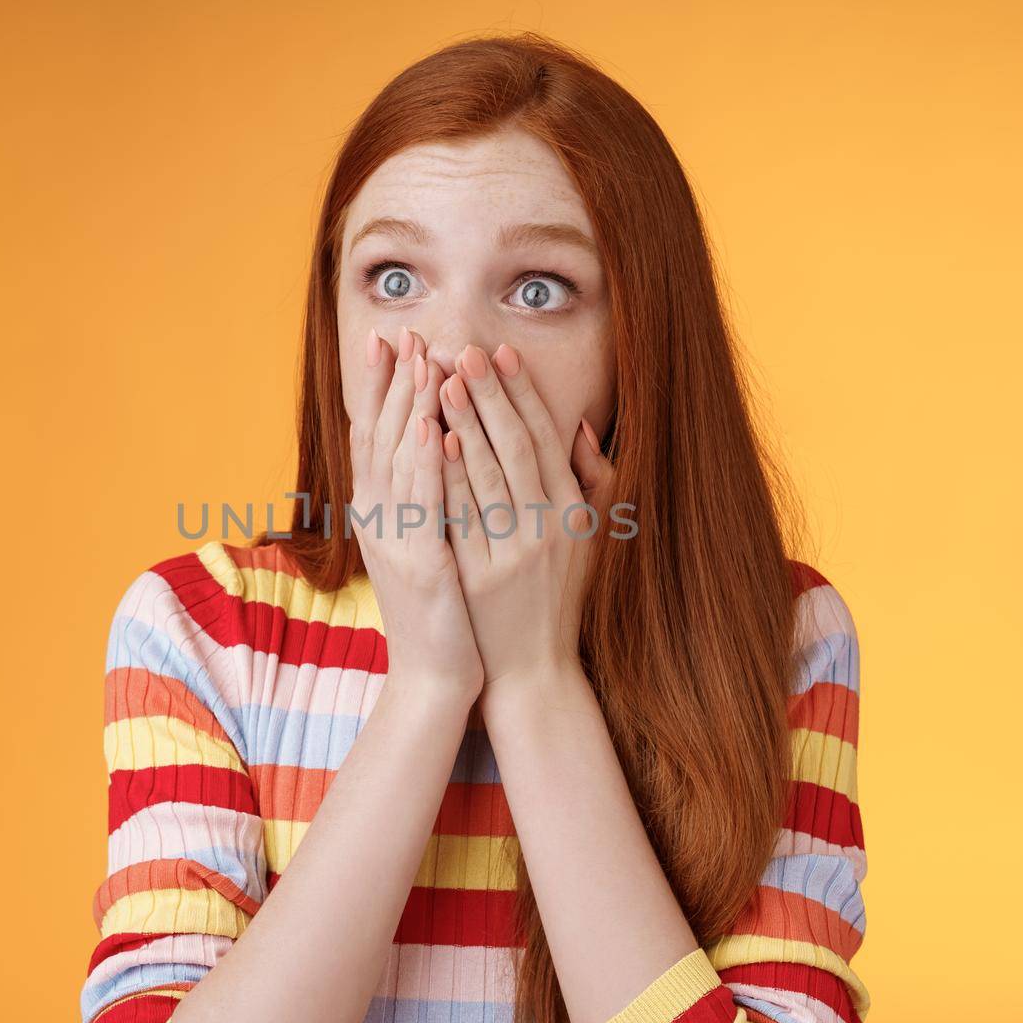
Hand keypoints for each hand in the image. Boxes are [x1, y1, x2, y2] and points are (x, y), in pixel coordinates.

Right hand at [348, 324, 484, 708]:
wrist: (435, 676)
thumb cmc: (443, 609)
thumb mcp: (429, 541)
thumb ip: (428, 493)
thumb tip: (436, 441)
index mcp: (381, 508)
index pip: (377, 432)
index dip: (381, 384)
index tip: (392, 337)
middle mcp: (379, 517)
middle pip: (382, 434)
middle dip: (395, 380)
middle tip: (407, 330)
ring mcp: (395, 539)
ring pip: (401, 459)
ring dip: (411, 407)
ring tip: (423, 360)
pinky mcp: (420, 564)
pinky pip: (424, 504)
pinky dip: (429, 464)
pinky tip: (437, 429)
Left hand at [433, 341, 615, 698]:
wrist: (532, 672)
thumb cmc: (557, 598)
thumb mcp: (589, 539)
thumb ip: (592, 480)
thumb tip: (577, 424)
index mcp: (572, 514)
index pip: (547, 440)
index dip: (523, 394)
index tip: (502, 353)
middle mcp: (546, 529)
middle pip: (517, 447)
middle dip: (490, 395)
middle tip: (464, 350)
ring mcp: (511, 552)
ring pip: (486, 475)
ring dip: (464, 422)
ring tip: (442, 379)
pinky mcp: (478, 576)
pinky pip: (459, 515)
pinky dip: (447, 475)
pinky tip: (431, 440)